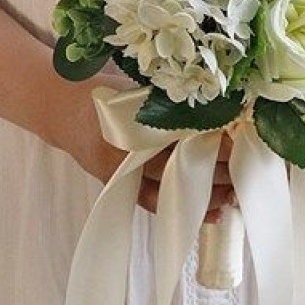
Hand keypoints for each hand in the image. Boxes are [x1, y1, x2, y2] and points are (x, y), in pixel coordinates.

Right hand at [45, 75, 234, 222]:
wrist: (59, 110)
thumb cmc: (104, 93)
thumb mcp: (136, 87)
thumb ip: (170, 99)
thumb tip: (225, 105)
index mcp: (131, 120)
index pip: (180, 135)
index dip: (212, 141)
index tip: (241, 141)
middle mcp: (125, 151)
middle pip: (178, 167)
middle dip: (215, 172)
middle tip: (246, 172)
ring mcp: (120, 173)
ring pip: (168, 192)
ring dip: (204, 197)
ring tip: (234, 198)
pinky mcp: (119, 187)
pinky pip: (153, 203)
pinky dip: (181, 211)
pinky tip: (211, 216)